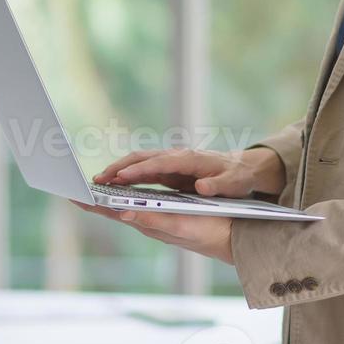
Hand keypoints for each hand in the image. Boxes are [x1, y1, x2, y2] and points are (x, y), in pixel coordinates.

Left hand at [71, 201, 234, 264]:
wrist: (233, 240)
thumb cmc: (209, 232)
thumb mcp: (180, 226)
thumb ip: (153, 221)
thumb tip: (123, 212)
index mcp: (148, 223)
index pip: (113, 211)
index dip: (92, 203)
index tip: (72, 195)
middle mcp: (149, 223)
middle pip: (115, 209)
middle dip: (94, 200)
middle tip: (73, 190)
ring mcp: (157, 221)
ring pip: (125, 207)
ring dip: (108, 199)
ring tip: (91, 192)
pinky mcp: (167, 217)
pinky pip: (140, 206)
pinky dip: (126, 198)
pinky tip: (123, 196)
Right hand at [94, 147, 283, 197]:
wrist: (245, 166)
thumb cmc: (239, 175)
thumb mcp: (234, 182)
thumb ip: (218, 185)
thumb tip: (202, 187)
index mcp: (190, 159)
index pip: (159, 163)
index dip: (139, 170)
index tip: (121, 177)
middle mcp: (177, 156)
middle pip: (142, 158)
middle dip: (119, 167)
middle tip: (98, 179)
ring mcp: (172, 162)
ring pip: (139, 162)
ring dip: (119, 170)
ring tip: (99, 181)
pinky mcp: (170, 169)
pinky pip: (144, 170)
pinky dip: (128, 174)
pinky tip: (115, 184)